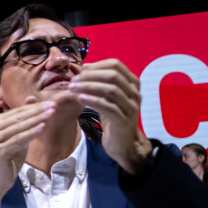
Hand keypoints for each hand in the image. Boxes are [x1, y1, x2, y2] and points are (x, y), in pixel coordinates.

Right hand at [0, 98, 54, 207]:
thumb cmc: (9, 157)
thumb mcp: (18, 136)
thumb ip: (24, 119)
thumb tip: (32, 98)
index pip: (19, 111)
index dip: (35, 107)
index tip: (51, 103)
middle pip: (19, 117)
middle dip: (38, 111)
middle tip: (53, 106)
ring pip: (19, 127)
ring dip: (37, 119)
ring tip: (51, 114)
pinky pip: (18, 139)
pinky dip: (31, 133)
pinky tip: (42, 127)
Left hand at [69, 59, 152, 173]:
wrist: (123, 142)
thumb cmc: (113, 116)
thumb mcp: (108, 96)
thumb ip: (100, 82)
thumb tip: (85, 66)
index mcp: (132, 83)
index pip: (116, 65)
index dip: (96, 65)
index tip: (80, 70)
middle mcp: (135, 93)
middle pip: (113, 75)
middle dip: (90, 75)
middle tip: (73, 80)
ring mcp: (131, 107)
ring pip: (111, 90)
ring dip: (88, 87)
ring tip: (72, 88)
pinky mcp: (124, 120)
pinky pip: (108, 106)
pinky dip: (92, 100)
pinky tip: (80, 98)